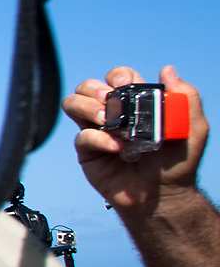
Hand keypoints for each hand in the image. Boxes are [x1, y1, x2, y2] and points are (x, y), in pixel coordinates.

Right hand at [64, 65, 207, 215]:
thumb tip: (167, 70)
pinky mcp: (87, 152)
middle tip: (111, 104)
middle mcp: (112, 114)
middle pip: (87, 86)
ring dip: (88, 107)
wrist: (164, 195)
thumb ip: (187, 98)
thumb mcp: (193, 128)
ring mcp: (97, 131)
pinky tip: (117, 149)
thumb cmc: (178, 163)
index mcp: (135, 103)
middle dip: (96, 89)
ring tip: (107, 121)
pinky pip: (81, 136)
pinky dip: (98, 139)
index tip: (128, 86)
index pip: (117, 77)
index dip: (118, 76)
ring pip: (72, 103)